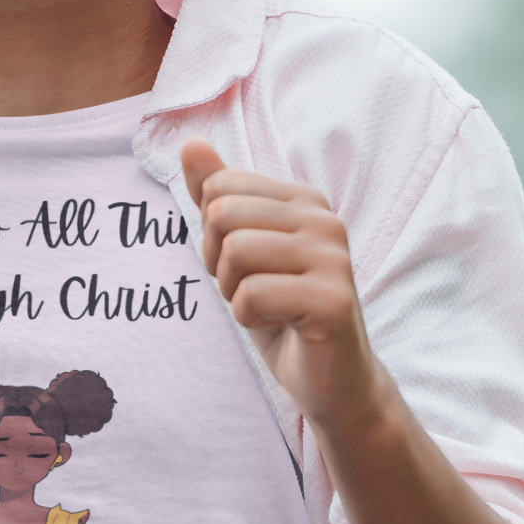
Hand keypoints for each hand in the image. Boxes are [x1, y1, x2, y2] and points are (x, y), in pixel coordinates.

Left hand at [181, 139, 382, 432]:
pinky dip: (249, 317)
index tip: (245, 266)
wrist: (331, 380)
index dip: (213, 234)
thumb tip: (190, 143)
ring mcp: (333, 257)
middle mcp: (324, 218)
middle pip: (223, 214)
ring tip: (267, 306)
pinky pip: (252, 294)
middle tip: (252, 289)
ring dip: (234, 292)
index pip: (219, 187)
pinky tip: (281, 324)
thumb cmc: (282, 311)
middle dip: (220, 262)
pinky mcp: (332, 299)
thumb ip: (216, 196)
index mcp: (304, 198)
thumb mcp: (240, 249)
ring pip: (236, 252)